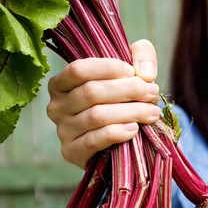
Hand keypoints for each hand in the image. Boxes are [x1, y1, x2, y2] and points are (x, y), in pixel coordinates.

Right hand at [46, 39, 161, 167]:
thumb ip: (141, 56)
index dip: (108, 68)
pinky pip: (94, 140)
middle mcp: (56, 106)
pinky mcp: (72, 152)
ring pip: (96, 116)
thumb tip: (145, 74)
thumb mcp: (131, 69)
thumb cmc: (121, 98)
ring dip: (130, 112)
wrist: (118, 140)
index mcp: (62, 83)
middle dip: (127, 90)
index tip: (132, 72)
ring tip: (151, 112)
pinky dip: (117, 133)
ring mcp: (62, 130)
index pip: (78, 70)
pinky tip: (134, 129)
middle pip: (91, 92)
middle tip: (151, 92)